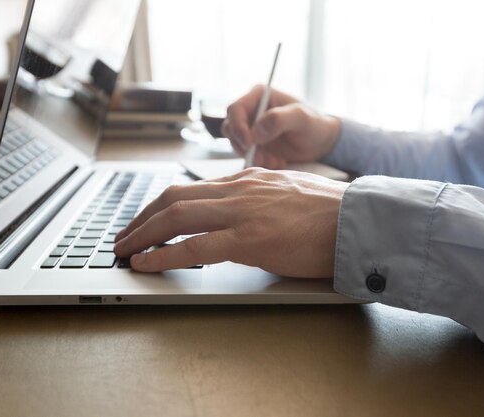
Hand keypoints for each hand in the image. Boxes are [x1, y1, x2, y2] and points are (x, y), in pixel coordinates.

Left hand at [113, 168, 347, 277]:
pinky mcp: (249, 238)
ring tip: (124, 249)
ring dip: (143, 233)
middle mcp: (240, 189)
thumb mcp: (288, 196)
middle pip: (174, 197)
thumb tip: (241, 217)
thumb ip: (260, 201)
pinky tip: (146, 263)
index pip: (193, 187)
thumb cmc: (331, 214)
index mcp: (250, 179)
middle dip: (142, 217)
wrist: (360, 221)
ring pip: (177, 216)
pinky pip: (194, 246)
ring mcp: (243, 212)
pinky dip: (163, 255)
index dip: (162, 204)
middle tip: (123, 235)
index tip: (148, 218)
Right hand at [222, 86, 340, 168]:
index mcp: (259, 95)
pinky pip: (246, 155)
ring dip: (253, 156)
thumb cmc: (314, 124)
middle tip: (262, 157)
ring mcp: (251, 128)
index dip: (238, 127)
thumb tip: (256, 132)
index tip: (249, 144)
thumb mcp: (301, 118)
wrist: (320, 143)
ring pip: (236, 144)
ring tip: (275, 161)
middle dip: (244, 145)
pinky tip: (277, 162)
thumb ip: (279, 119)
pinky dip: (259, 162)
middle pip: (231, 127)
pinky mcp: (254, 144)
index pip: (235, 109)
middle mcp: (251, 110)